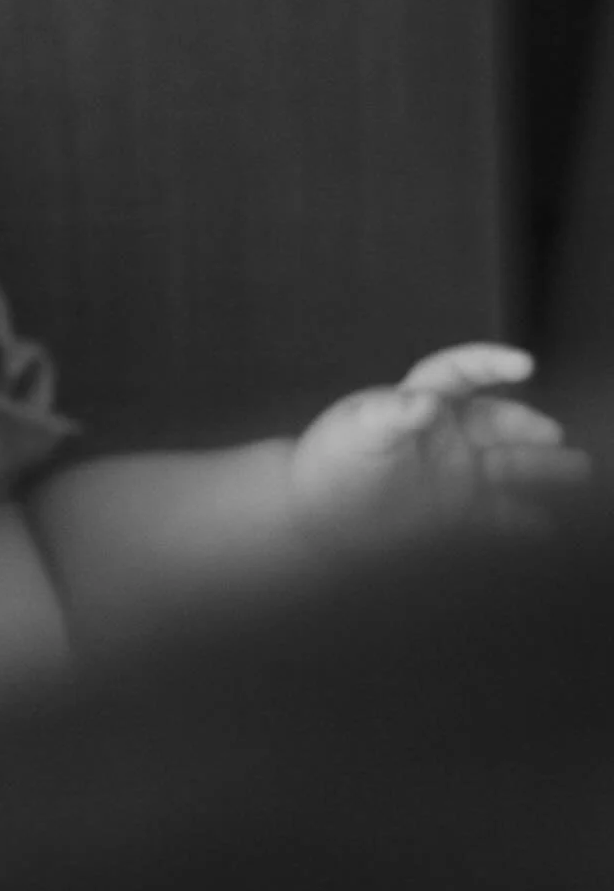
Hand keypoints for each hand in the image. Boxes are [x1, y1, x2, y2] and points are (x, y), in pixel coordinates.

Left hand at [290, 343, 590, 546]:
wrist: (313, 515)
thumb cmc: (330, 461)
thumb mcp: (356, 432)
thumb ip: (391, 415)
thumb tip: (426, 403)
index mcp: (420, 401)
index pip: (460, 373)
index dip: (491, 364)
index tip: (523, 364)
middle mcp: (447, 435)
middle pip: (498, 423)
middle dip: (529, 427)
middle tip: (555, 436)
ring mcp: (455, 474)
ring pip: (509, 467)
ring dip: (543, 469)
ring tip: (577, 473)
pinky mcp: (455, 514)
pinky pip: (498, 514)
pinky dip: (523, 520)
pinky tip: (548, 526)